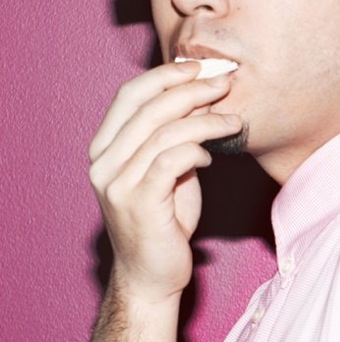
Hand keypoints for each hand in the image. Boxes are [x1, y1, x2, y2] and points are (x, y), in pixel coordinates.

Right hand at [88, 60, 241, 303]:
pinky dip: (196, 149)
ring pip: (164, 132)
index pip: (130, 95)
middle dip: (191, 90)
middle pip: (148, 108)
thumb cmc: (164, 216)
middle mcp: (103, 162)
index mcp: (105, 147)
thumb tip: (202, 93)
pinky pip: (171, 160)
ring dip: (205, 120)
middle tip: (224, 83)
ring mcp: (116, 183)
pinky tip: (211, 154)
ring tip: (233, 119)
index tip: (199, 67)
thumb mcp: (166, 166)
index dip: (164, 75)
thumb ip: (174, 132)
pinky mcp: (138, 202)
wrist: (152, 274)